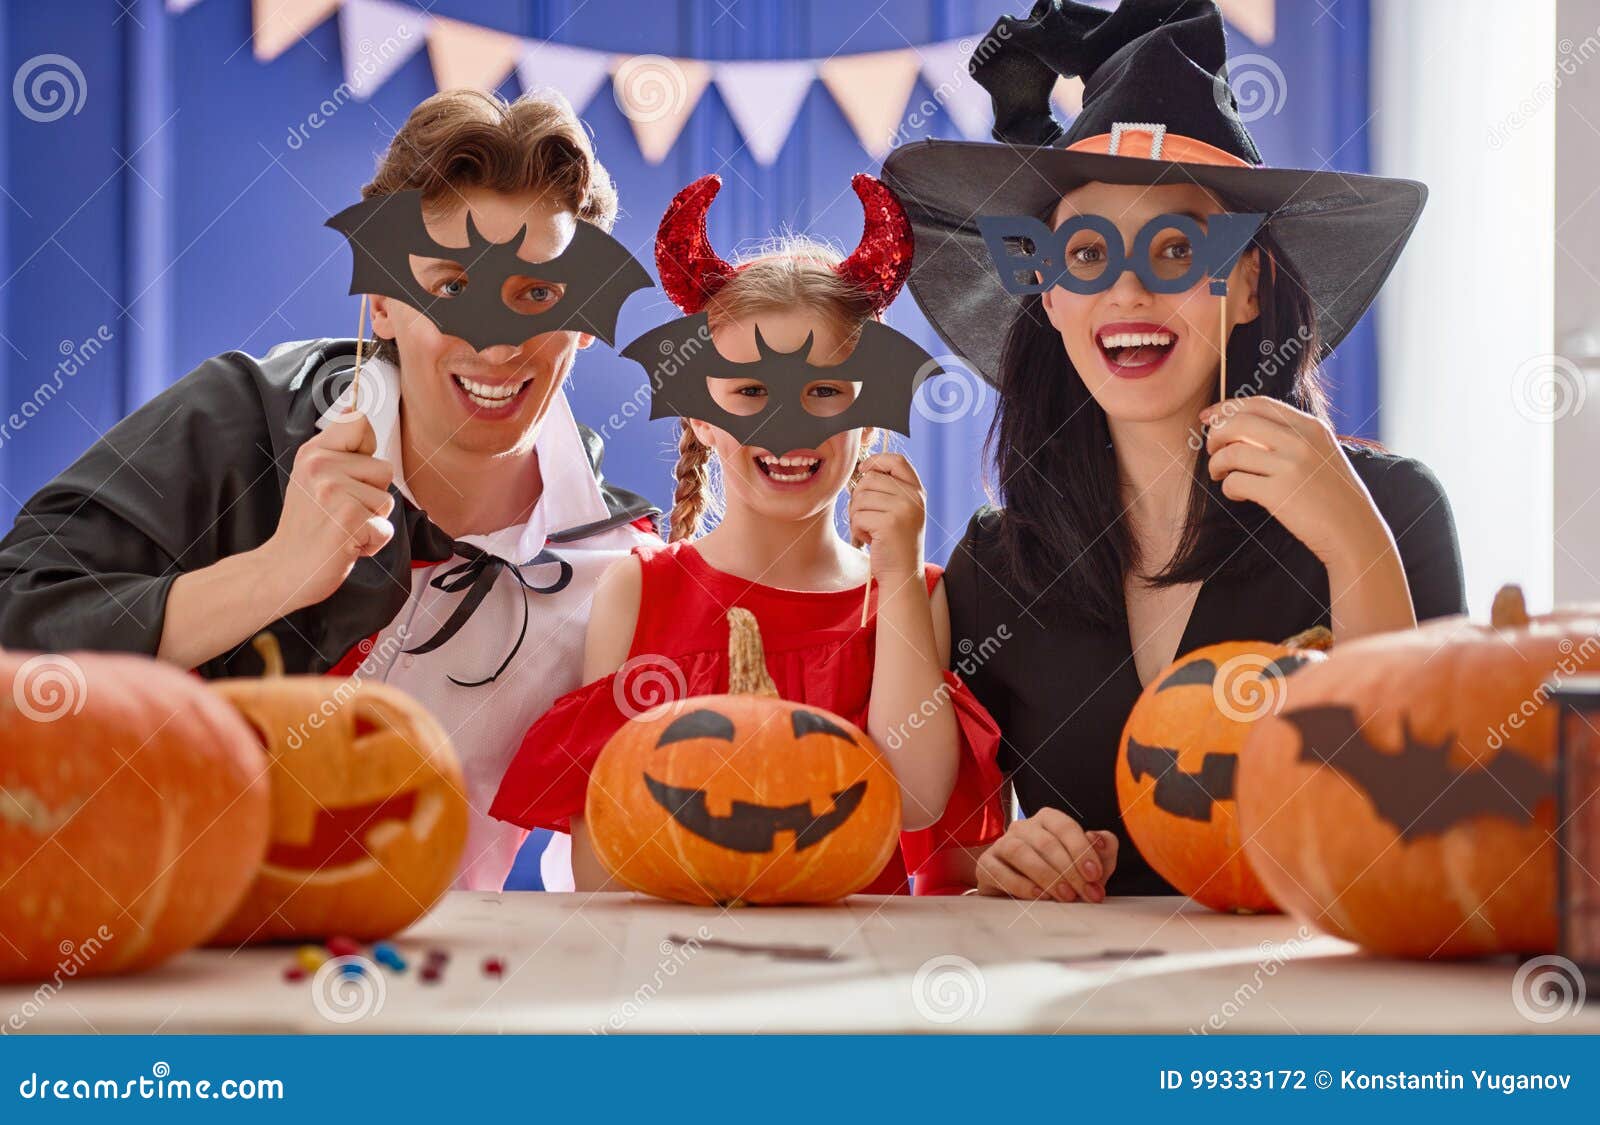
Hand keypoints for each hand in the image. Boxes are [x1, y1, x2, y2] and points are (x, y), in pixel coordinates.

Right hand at [258, 411, 395, 613]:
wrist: (284, 568)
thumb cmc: (307, 525)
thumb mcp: (312, 476)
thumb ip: (337, 448)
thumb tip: (355, 410)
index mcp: (313, 452)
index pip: (359, 422)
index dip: (366, 447)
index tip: (349, 472)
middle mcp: (321, 466)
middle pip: (384, 469)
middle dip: (371, 496)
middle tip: (341, 512)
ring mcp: (333, 492)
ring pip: (386, 500)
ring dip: (371, 521)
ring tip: (342, 527)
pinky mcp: (348, 518)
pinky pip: (385, 528)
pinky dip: (371, 543)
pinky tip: (345, 544)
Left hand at [848, 452, 925, 582]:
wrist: (903, 574)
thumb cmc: (894, 542)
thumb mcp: (900, 511)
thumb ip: (887, 489)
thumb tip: (860, 470)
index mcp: (917, 491)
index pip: (896, 460)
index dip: (876, 461)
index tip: (864, 472)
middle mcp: (914, 497)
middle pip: (870, 479)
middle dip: (859, 497)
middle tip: (865, 517)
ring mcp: (903, 509)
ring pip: (860, 497)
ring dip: (856, 515)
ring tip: (869, 530)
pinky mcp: (889, 524)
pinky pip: (858, 516)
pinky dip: (857, 529)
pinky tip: (869, 540)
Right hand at [974, 808, 1118, 901]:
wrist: (1023, 897)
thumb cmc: (1060, 876)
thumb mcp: (1087, 866)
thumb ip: (1102, 850)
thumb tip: (1100, 840)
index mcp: (1047, 820)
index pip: (1064, 826)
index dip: (1082, 850)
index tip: (1095, 875)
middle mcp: (1022, 827)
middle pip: (1045, 842)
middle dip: (1069, 870)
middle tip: (1085, 894)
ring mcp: (1001, 844)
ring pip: (1020, 852)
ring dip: (1046, 876)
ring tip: (1065, 896)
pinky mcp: (986, 865)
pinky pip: (999, 871)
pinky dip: (1020, 885)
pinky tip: (1039, 896)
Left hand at [1201, 396, 1390, 564]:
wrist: (1354, 531)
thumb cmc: (1333, 495)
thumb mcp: (1321, 452)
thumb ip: (1291, 436)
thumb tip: (1241, 425)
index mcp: (1311, 426)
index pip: (1259, 404)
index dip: (1226, 408)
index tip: (1207, 417)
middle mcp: (1301, 440)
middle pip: (1238, 422)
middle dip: (1215, 435)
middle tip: (1212, 451)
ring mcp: (1290, 466)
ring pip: (1231, 452)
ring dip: (1217, 464)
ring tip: (1220, 475)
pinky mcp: (1279, 493)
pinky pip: (1235, 481)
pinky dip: (1228, 487)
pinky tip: (1237, 494)